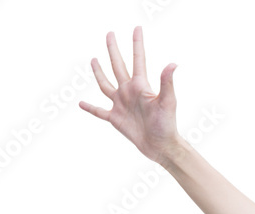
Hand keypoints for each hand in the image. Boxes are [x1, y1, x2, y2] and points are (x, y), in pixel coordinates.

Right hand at [79, 26, 182, 164]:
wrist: (160, 146)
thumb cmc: (166, 124)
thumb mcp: (168, 102)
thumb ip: (167, 83)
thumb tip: (173, 63)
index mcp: (140, 86)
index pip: (138, 59)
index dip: (137, 44)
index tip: (137, 28)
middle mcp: (129, 92)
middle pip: (118, 65)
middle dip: (114, 50)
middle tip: (110, 34)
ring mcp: (121, 104)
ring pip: (106, 84)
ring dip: (99, 72)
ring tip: (93, 60)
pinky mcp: (115, 119)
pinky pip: (99, 112)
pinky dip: (90, 108)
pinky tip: (81, 103)